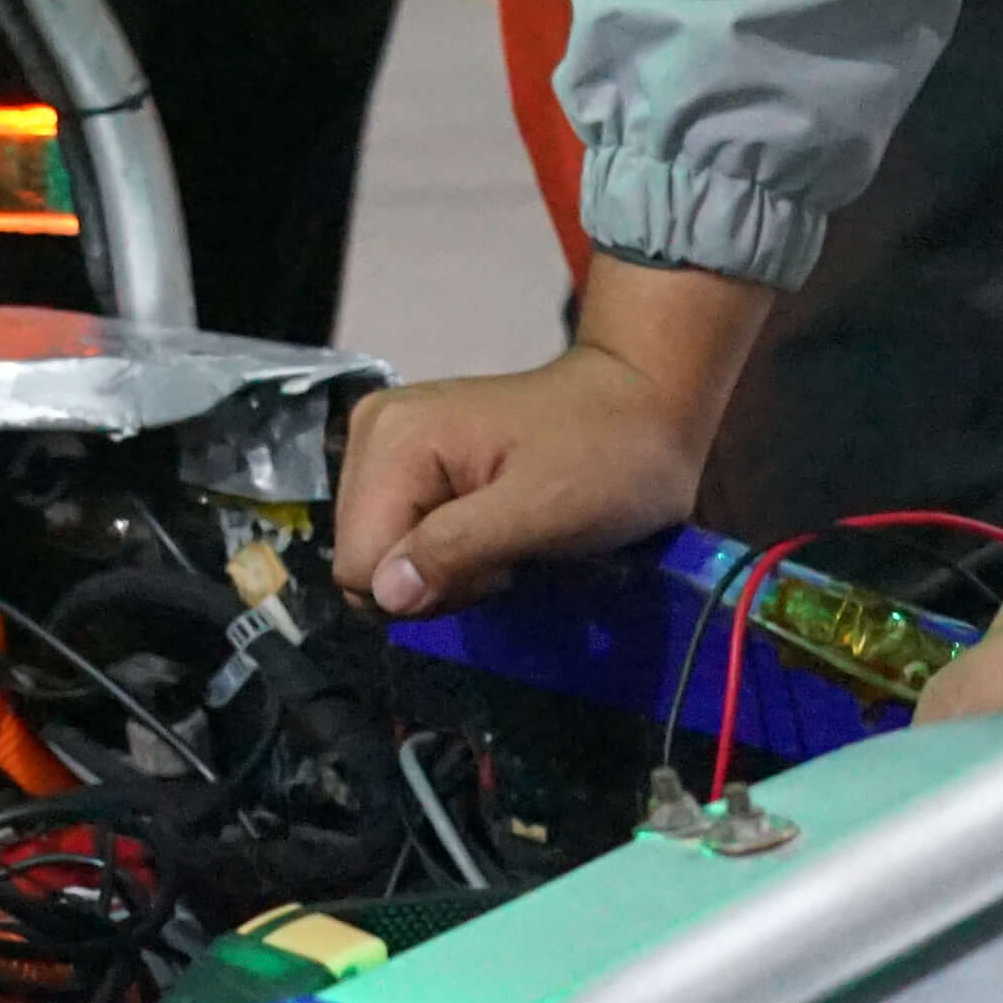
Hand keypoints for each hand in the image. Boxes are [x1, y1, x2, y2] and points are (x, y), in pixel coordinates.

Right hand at [336, 304, 745, 616]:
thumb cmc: (605, 459)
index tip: (495, 568)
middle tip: (506, 555)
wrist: (644, 405)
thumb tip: (384, 597)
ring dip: (446, 569)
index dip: (427, 590)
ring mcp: (390, 442)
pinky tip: (493, 531)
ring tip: (505, 543)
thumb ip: (456, 549)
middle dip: (436, 579)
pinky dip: (450, 550)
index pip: (358, 563)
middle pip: (366, 558)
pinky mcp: (412, 456)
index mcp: (393, 440)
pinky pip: (405, 534)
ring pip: (385, 554)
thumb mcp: (541, 512)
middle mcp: (374, 433)